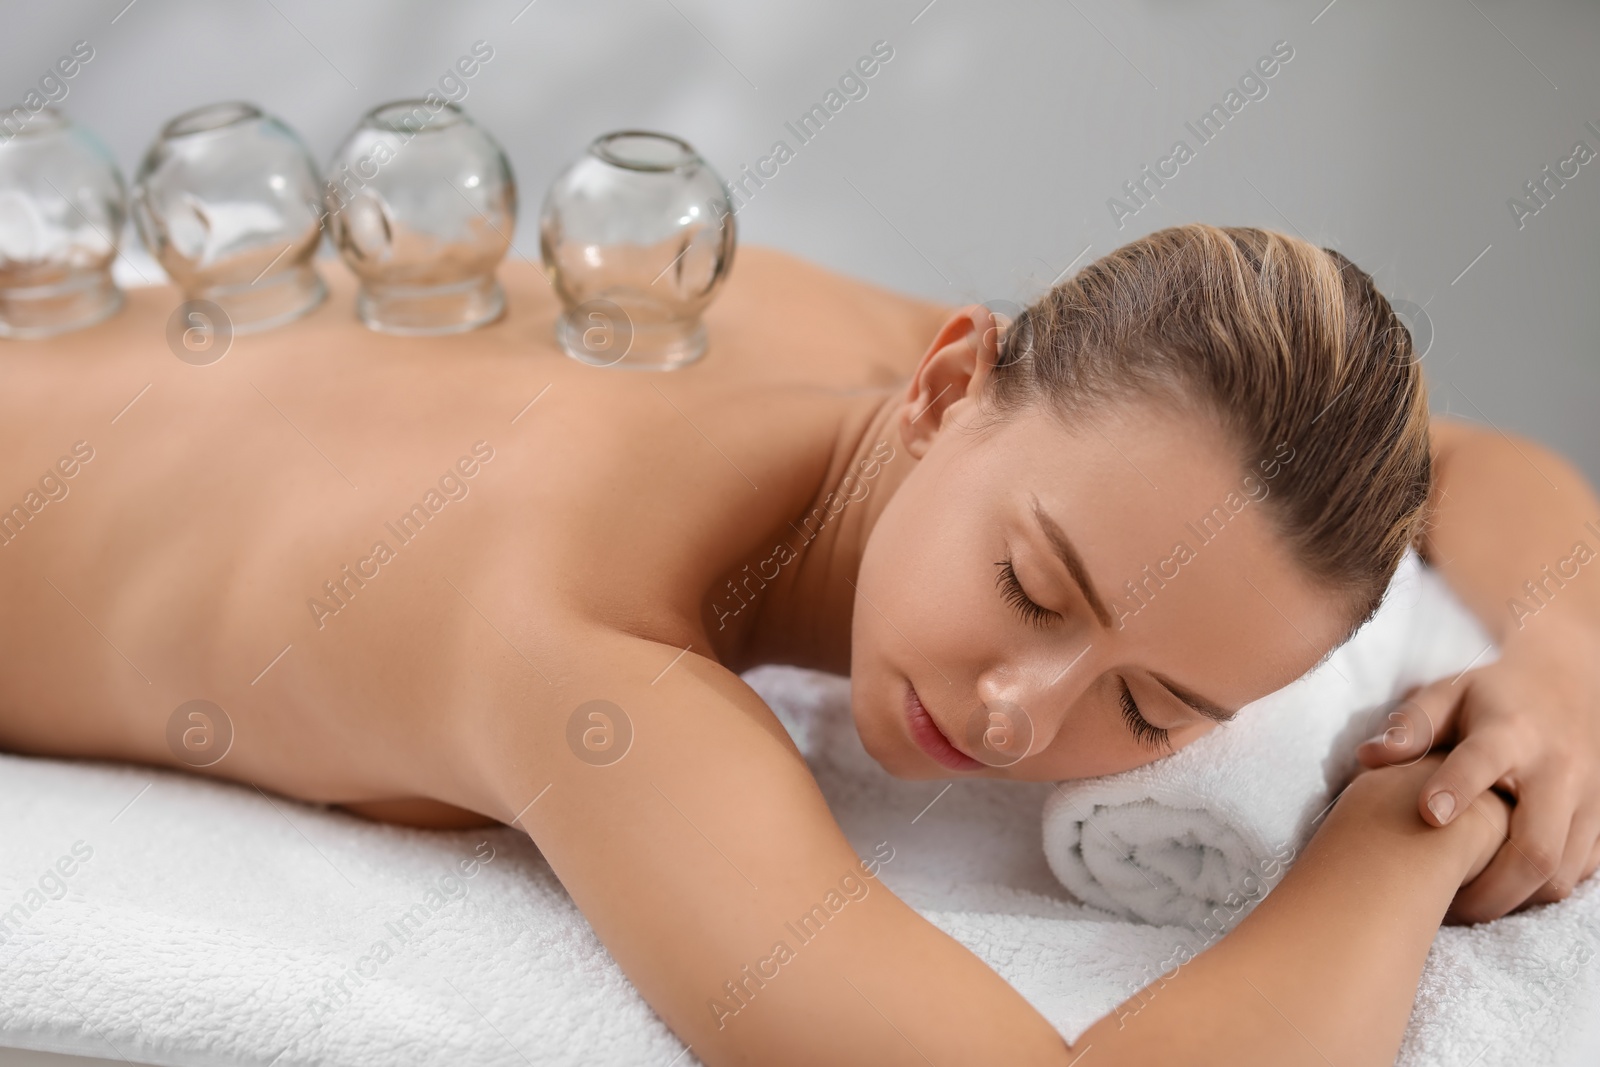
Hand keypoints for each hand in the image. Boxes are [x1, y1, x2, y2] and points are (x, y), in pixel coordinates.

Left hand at [1355, 620, 1599, 921]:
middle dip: (1489, 889)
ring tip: (1465, 906)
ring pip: (1561, 873)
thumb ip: (1411, 725)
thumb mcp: (1449, 694)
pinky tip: (1502, 892)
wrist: (1570, 682)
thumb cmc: (1491, 696)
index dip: (1458, 787)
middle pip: (1536, 847)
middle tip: (1443, 907)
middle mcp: (1558, 768)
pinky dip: (1541, 893)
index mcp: (1511, 731)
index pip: (1485, 760)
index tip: (1428, 815)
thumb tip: (1368, 757)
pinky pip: (1580, 873)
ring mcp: (1588, 799)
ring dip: (1513, 900)